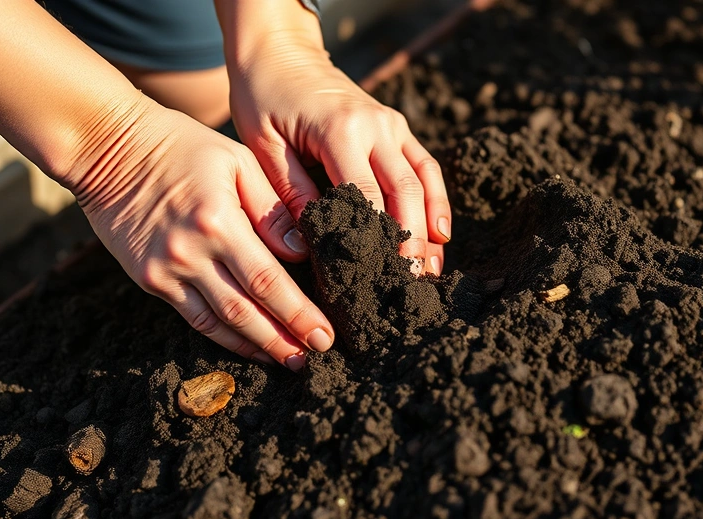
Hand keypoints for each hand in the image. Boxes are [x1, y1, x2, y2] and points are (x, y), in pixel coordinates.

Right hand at [68, 100, 334, 368]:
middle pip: (247, 310)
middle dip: (285, 338)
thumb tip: (302, 252)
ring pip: (220, 323)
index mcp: (218, 221)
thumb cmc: (182, 146)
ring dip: (258, 346)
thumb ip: (272, 208)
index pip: (268, 280)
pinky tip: (249, 346)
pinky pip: (194, 318)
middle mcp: (191, 252)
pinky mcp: (149, 279)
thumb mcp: (237, 160)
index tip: (324, 334)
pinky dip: (224, 337)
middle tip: (317, 356)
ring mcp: (166, 270)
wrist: (105, 146)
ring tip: (289, 360)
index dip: (299, 313)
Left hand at [226, 33, 451, 274]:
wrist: (282, 50)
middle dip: (410, 241)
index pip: (365, 195)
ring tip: (430, 270)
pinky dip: (436, 201)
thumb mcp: (262, 144)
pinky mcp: (397, 127)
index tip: (373, 276)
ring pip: (423, 181)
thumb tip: (308, 244)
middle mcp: (376, 126)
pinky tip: (440, 236)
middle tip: (408, 283)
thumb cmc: (264, 97)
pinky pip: (425, 166)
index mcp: (340, 130)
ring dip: (430, 227)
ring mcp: (392, 125)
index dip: (373, 238)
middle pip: (404, 192)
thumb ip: (289, 191)